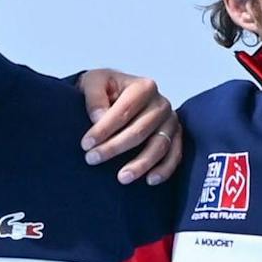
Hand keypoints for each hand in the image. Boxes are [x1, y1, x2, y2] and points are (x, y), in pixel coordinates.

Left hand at [74, 69, 182, 184]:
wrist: (119, 93)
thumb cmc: (106, 89)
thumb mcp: (94, 82)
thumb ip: (94, 96)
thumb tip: (98, 118)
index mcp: (144, 87)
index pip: (124, 111)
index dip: (104, 129)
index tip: (86, 144)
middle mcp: (162, 103)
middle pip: (140, 130)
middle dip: (115, 147)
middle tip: (92, 159)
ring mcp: (171, 122)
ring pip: (159, 146)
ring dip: (140, 164)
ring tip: (122, 178)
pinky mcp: (175, 137)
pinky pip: (174, 155)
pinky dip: (164, 169)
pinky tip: (150, 180)